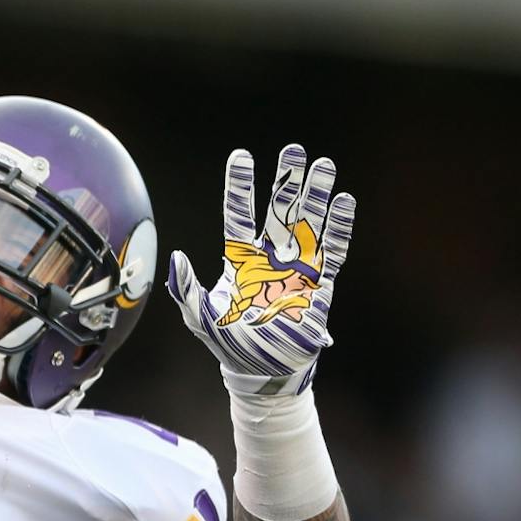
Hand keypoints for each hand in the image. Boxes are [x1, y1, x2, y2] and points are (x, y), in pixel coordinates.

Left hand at [167, 143, 355, 397]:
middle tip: (294, 149)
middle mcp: (270, 257)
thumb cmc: (229, 344)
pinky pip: (331, 250)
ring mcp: (296, 268)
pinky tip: (344, 202)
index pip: (239, 215)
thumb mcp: (200, 318)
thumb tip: (176, 257)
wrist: (262, 370)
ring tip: (324, 164)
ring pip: (308, 222)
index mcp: (240, 260)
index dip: (240, 187)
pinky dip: (338, 227)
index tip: (241, 156)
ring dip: (316, 195)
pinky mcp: (319, 284)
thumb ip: (186, 289)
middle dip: (287, 180)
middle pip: (278, 210)